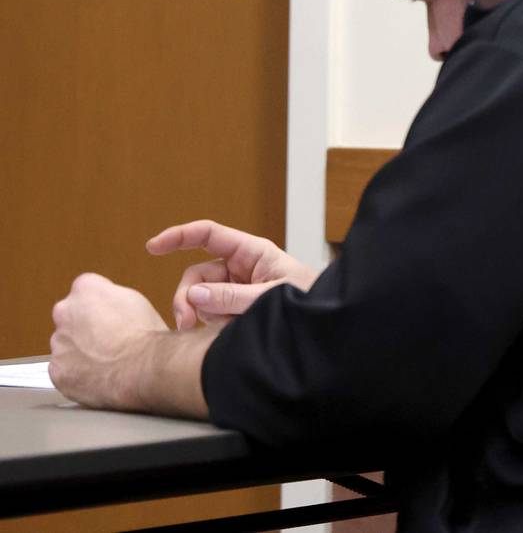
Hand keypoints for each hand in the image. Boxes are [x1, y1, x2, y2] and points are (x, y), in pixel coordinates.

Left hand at [50, 273, 167, 409]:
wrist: (143, 368)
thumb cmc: (145, 334)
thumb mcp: (136, 299)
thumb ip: (112, 297)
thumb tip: (107, 307)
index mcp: (85, 289)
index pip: (86, 290)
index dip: (102, 304)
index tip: (113, 315)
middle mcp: (64, 312)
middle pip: (71, 318)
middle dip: (84, 327)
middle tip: (109, 339)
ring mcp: (58, 343)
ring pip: (67, 345)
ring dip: (80, 351)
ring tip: (107, 362)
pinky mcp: (57, 371)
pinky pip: (64, 371)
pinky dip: (77, 374)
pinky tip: (98, 376)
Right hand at [147, 220, 319, 329]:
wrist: (325, 324)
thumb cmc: (309, 299)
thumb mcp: (272, 297)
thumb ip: (233, 297)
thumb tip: (194, 295)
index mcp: (252, 252)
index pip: (208, 234)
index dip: (178, 236)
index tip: (152, 247)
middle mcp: (240, 267)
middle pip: (196, 276)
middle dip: (187, 298)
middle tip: (185, 323)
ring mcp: (236, 288)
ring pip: (200, 299)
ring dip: (206, 316)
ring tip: (229, 328)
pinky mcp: (235, 309)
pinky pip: (212, 315)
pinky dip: (215, 326)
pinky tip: (231, 332)